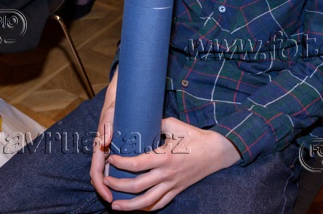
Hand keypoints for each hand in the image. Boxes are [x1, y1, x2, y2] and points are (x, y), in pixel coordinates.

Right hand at [91, 70, 119, 201]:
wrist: (119, 98)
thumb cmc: (114, 107)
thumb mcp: (109, 115)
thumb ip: (106, 127)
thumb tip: (104, 142)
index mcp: (99, 146)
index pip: (96, 172)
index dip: (100, 187)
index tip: (109, 197)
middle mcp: (104, 150)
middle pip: (102, 176)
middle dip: (108, 191)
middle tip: (119, 203)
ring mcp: (110, 150)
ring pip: (110, 173)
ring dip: (115, 186)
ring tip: (127, 197)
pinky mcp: (118, 148)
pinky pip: (118, 166)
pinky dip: (122, 176)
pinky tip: (133, 182)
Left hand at [101, 117, 240, 210]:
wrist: (216, 152)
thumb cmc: (195, 136)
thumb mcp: (175, 125)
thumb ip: (156, 123)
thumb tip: (140, 119)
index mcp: (165, 157)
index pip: (136, 164)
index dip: (120, 163)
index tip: (111, 159)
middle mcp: (167, 174)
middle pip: (137, 186)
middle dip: (118, 184)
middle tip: (106, 179)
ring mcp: (172, 185)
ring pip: (147, 201)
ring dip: (128, 205)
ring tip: (114, 205)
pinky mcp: (177, 190)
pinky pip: (160, 204)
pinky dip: (146, 208)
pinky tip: (135, 209)